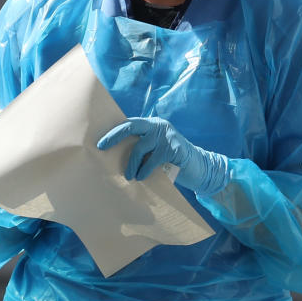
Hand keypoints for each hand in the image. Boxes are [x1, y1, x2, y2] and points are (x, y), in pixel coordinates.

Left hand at [97, 117, 229, 194]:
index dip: (114, 132)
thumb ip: (142, 147)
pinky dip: (145, 170)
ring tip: (128, 176)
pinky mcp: (174, 148)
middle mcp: (159, 126)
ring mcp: (167, 136)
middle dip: (114, 136)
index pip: (130, 123)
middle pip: (131, 126)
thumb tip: (115, 155)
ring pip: (140, 147)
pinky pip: (153, 160)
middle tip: (102, 148)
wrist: (200, 167)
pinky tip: (142, 177)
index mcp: (152, 125)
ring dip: (131, 163)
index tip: (100, 143)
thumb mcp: (156, 150)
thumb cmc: (172, 161)